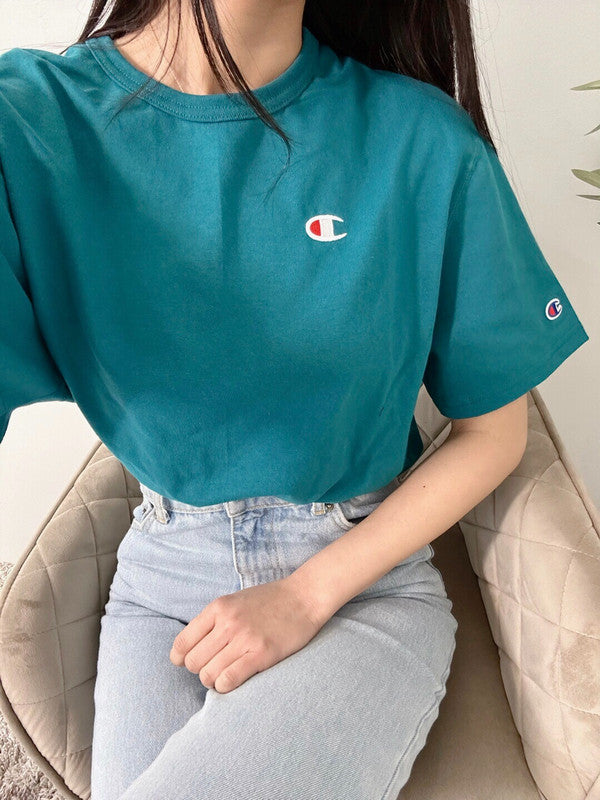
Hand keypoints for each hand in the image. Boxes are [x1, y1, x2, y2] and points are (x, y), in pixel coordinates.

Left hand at [169, 576, 325, 693]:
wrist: (304, 597)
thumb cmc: (269, 600)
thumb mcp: (234, 600)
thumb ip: (213, 620)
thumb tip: (191, 648)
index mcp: (218, 607)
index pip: (181, 644)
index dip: (181, 659)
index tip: (190, 661)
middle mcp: (227, 623)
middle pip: (193, 663)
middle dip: (200, 670)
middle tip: (214, 667)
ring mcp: (244, 639)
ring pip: (208, 675)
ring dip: (213, 680)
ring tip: (225, 674)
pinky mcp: (261, 654)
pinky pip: (228, 680)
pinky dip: (225, 686)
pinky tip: (233, 680)